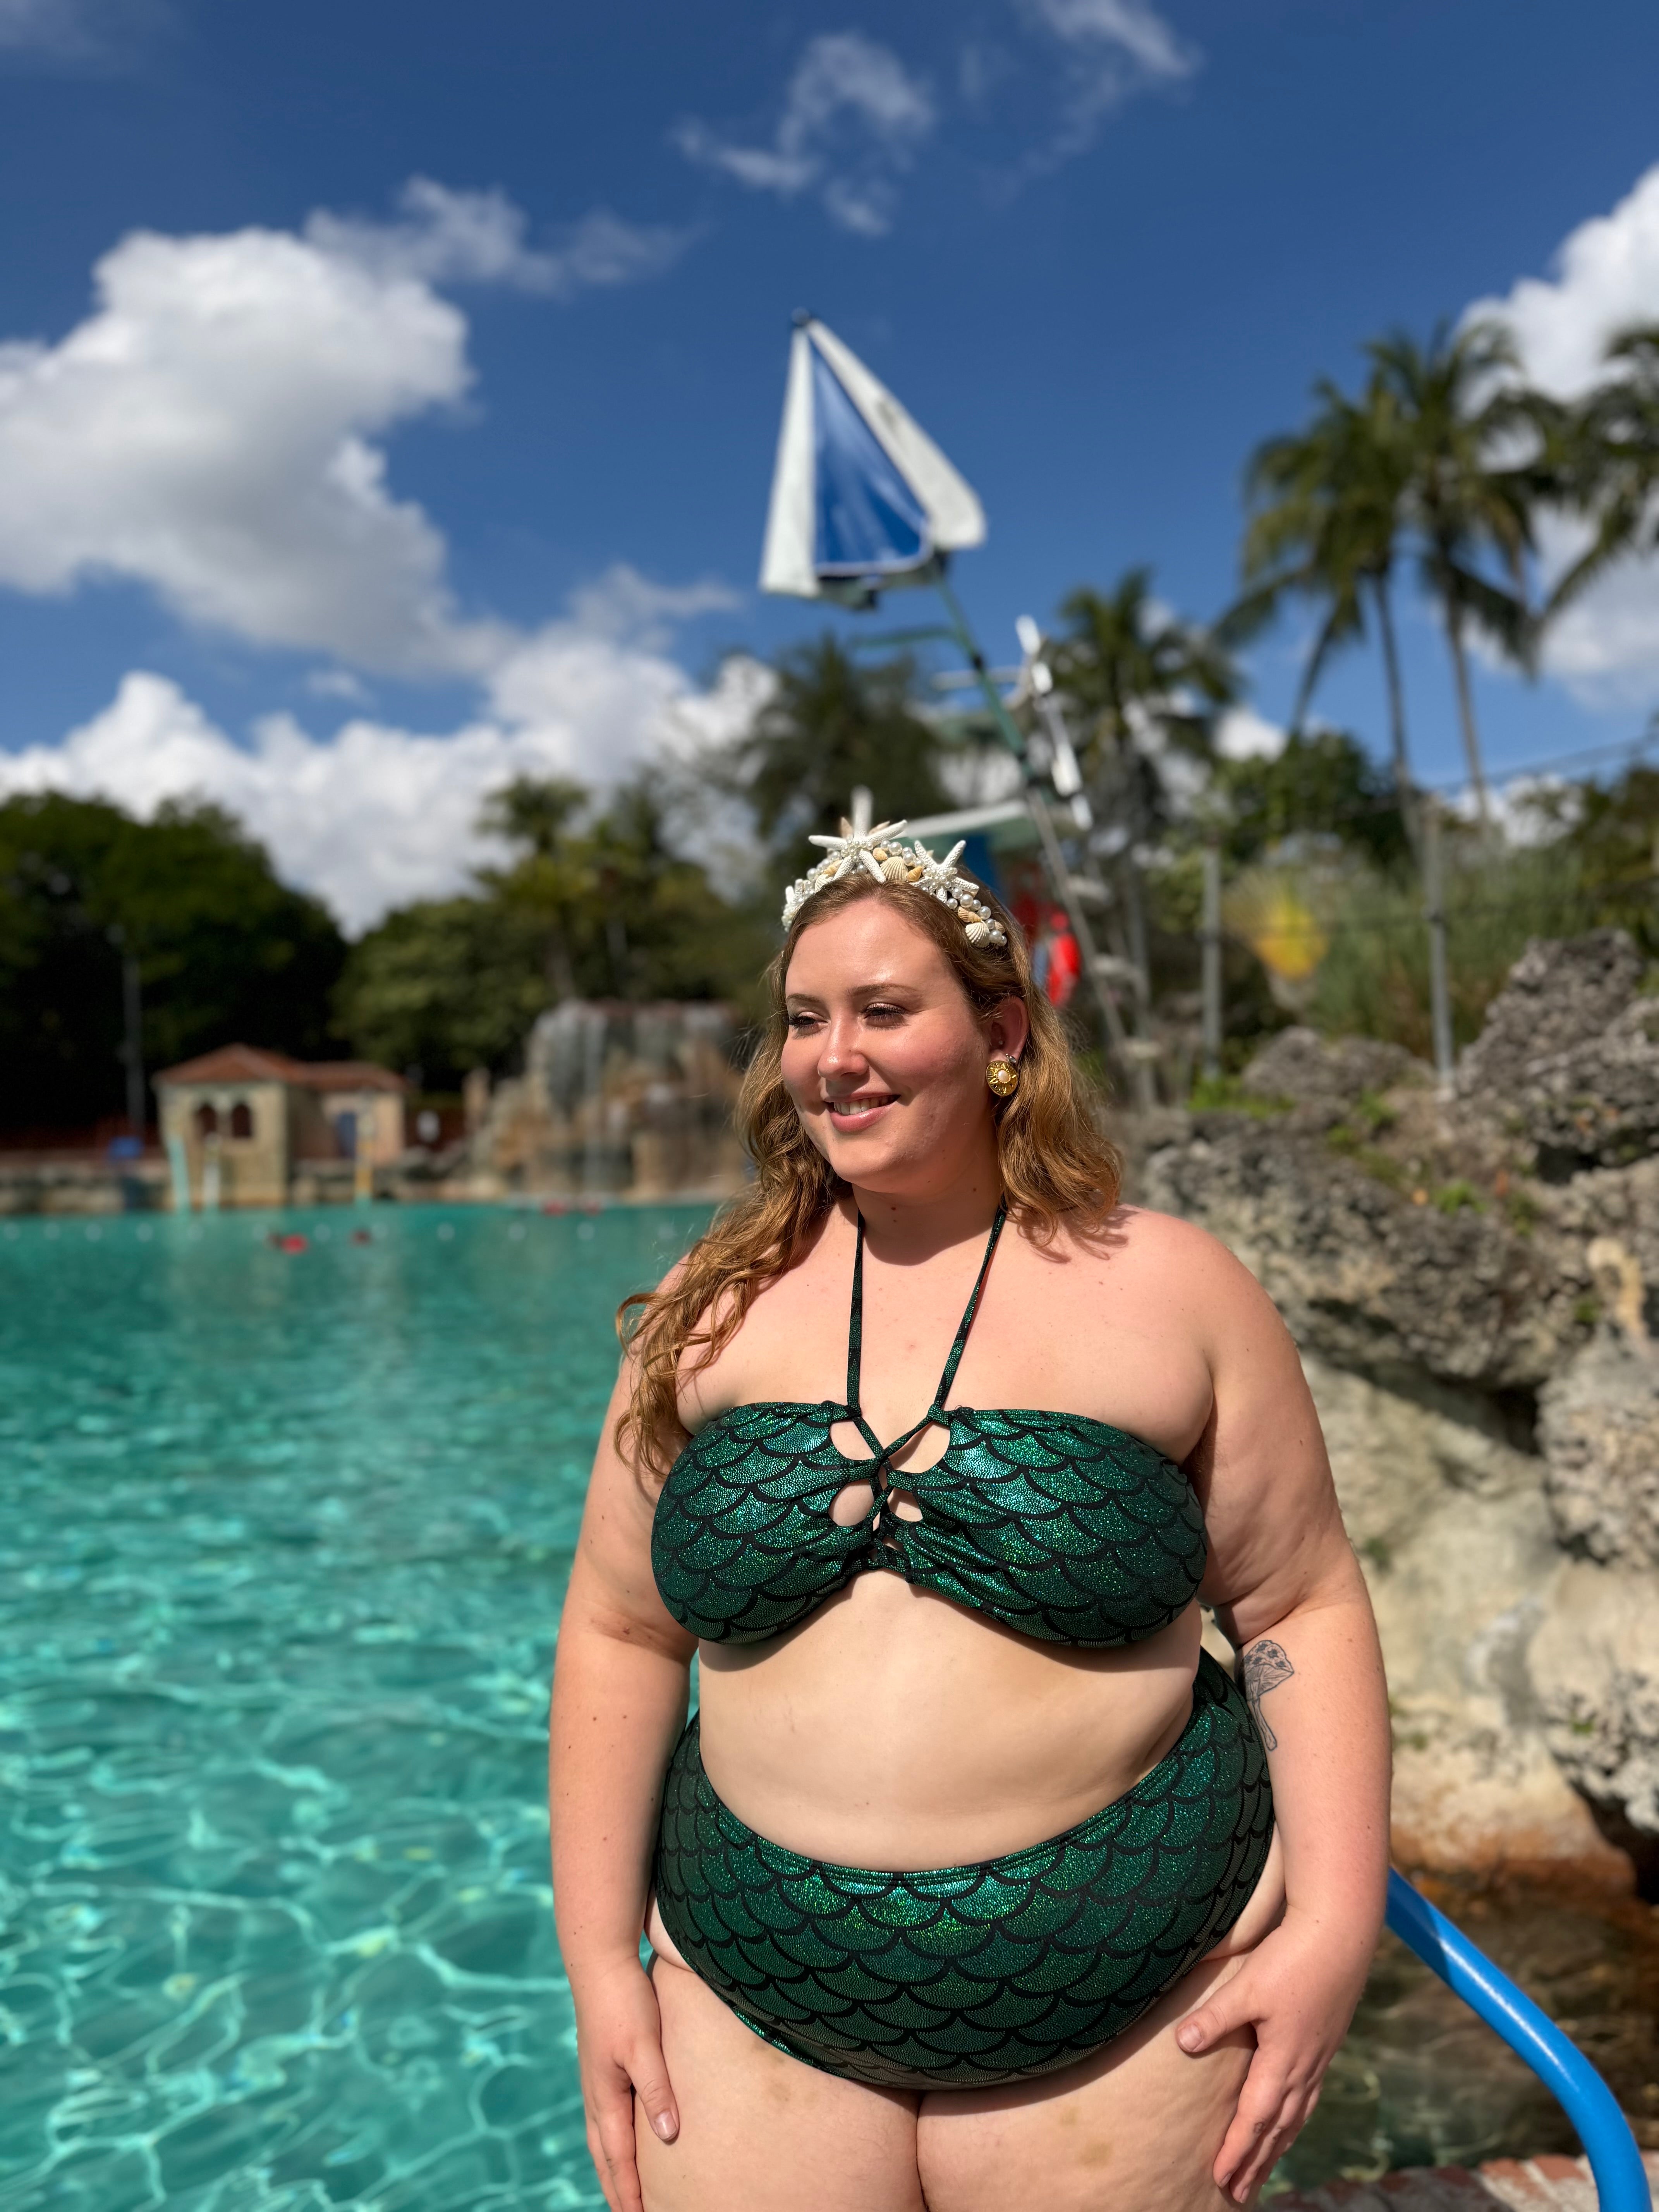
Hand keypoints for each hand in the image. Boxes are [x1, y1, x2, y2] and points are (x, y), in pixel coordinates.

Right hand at [572, 1955, 679, 2211]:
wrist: (600, 1962)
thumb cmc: (625, 2002)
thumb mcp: (645, 2046)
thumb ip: (657, 2091)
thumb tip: (667, 2138)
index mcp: (606, 2096)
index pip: (618, 2159)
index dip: (630, 2193)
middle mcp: (596, 2094)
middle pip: (605, 2156)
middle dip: (617, 2189)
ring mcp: (595, 2080)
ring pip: (601, 2137)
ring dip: (611, 2167)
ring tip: (622, 2189)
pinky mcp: (600, 2065)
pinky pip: (604, 2117)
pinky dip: (610, 2140)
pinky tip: (619, 2137)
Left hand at [1175, 1908, 1371, 2204]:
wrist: (1339, 1933)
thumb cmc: (1291, 1959)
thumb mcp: (1246, 1987)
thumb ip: (1215, 2018)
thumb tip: (1182, 2044)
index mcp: (1283, 2061)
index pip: (1255, 2119)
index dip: (1237, 2151)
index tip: (1221, 2180)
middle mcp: (1304, 2067)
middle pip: (1278, 2128)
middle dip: (1257, 2162)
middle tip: (1240, 2192)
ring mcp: (1318, 2056)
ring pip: (1296, 2115)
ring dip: (1278, 2145)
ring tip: (1264, 2168)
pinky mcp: (1325, 2042)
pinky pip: (1308, 2095)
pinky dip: (1295, 2117)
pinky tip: (1291, 2117)